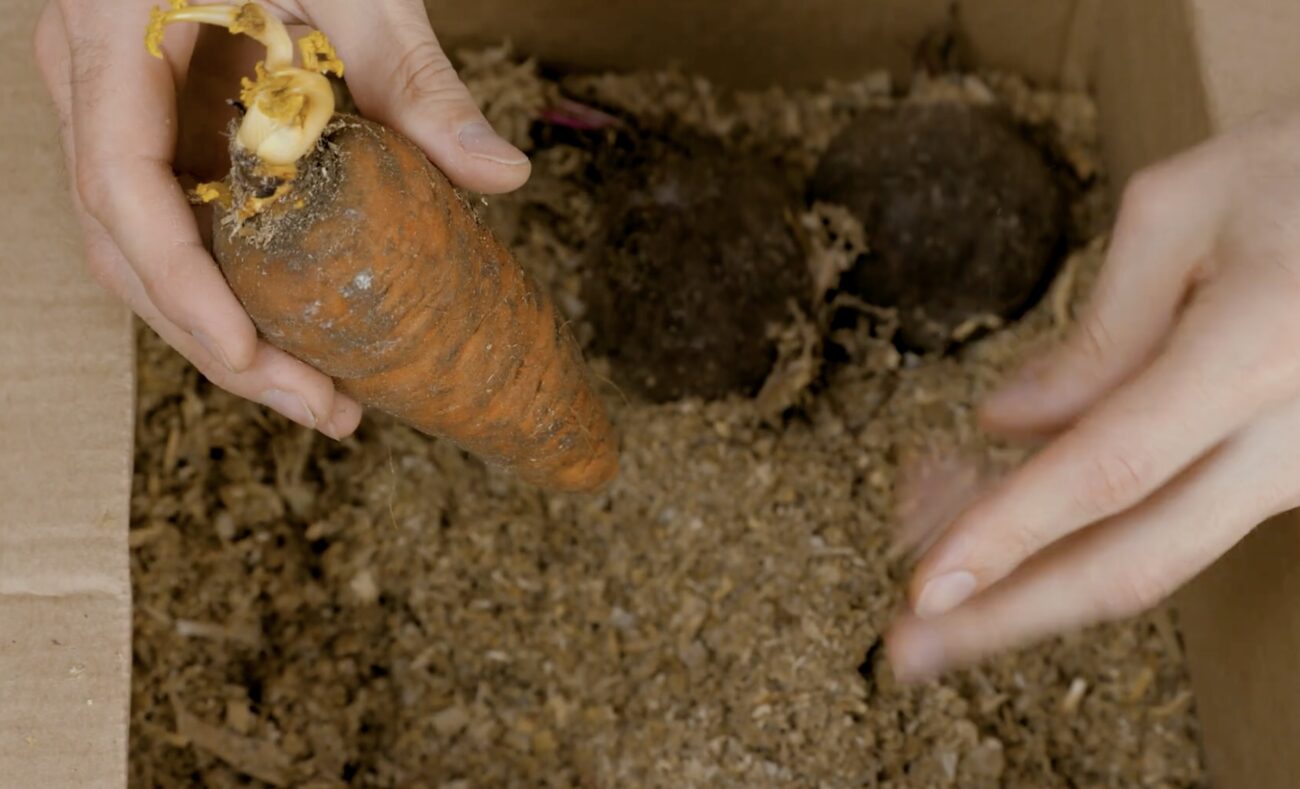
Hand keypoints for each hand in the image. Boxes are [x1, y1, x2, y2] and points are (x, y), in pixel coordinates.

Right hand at [33, 0, 529, 438]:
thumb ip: (419, 79)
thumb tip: (503, 178)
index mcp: (113, 38)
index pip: (122, 186)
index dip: (182, 286)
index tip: (253, 353)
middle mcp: (92, 87)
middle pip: (128, 250)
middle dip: (221, 346)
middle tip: (326, 408)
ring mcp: (114, 115)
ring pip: (144, 254)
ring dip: (227, 335)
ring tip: (322, 398)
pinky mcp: (153, 134)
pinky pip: (172, 228)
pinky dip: (230, 290)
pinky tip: (296, 333)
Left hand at [887, 107, 1299, 681]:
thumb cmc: (1299, 172)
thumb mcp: (1181, 209)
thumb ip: (1095, 329)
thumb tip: (1006, 422)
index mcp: (1259, 354)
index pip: (1109, 473)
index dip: (1010, 535)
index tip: (924, 586)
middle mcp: (1293, 440)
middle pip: (1132, 562)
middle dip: (1004, 617)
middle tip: (904, 649)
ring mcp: (1299, 471)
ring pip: (1151, 554)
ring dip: (1028, 571)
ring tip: (923, 550)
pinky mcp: (1287, 476)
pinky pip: (1174, 520)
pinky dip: (1077, 529)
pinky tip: (998, 502)